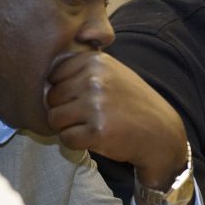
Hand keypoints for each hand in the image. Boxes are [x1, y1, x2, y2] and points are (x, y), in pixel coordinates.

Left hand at [46, 51, 188, 188]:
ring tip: (90, 127)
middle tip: (87, 117)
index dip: (65, 92)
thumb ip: (82, 70)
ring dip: (68, 128)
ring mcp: (95, 105)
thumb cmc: (132, 104)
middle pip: (51, 98)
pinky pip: (66, 139)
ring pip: (54, 119)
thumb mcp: (113, 73)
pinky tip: (95, 138)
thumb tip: (44, 80)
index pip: (54, 76)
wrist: (160, 133)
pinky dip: (76, 143)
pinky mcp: (97, 131)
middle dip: (64, 110)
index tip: (84, 99)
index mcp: (95, 61)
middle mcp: (94, 79)